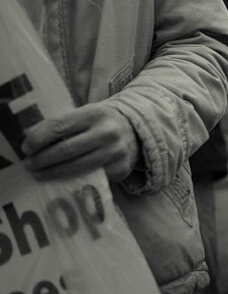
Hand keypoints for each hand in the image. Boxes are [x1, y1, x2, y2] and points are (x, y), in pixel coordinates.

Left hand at [22, 103, 139, 181]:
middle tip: (29, 164)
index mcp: (95, 114)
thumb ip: (63, 124)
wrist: (136, 130)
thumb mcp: (86, 114)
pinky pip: (90, 177)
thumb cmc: (102, 122)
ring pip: (76, 167)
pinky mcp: (120, 168)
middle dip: (42, 159)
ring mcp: (115, 151)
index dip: (38, 139)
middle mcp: (107, 132)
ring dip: (52, 172)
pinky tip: (61, 179)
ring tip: (39, 174)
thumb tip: (31, 137)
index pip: (59, 127)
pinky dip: (72, 180)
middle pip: (65, 149)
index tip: (26, 148)